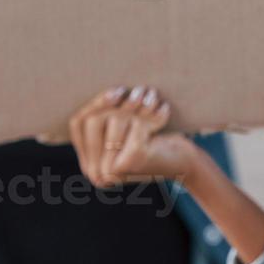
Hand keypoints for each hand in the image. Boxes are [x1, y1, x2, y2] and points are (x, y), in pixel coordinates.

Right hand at [68, 86, 197, 187]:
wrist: (185, 164)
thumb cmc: (155, 142)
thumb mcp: (127, 129)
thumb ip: (107, 116)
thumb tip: (105, 91)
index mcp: (90, 165)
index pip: (78, 124)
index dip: (95, 103)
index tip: (116, 90)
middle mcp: (96, 173)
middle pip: (92, 120)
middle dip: (117, 102)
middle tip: (140, 91)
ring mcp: (112, 169)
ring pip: (114, 120)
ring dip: (137, 103)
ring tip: (152, 96)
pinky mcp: (131, 161)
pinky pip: (136, 124)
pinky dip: (152, 114)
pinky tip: (163, 109)